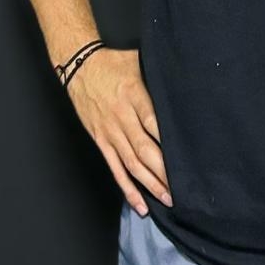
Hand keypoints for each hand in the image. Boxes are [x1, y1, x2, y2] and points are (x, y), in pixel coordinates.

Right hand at [67, 46, 172, 216]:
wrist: (79, 66)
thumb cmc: (113, 62)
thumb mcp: (138, 61)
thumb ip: (157, 77)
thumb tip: (183, 83)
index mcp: (134, 94)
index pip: (154, 122)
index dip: (168, 142)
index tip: (185, 158)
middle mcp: (122, 116)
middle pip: (145, 149)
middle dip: (163, 171)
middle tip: (181, 188)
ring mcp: (110, 132)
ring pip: (131, 163)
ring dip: (149, 183)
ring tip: (166, 198)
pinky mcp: (101, 141)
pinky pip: (115, 168)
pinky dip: (127, 188)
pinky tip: (139, 203)